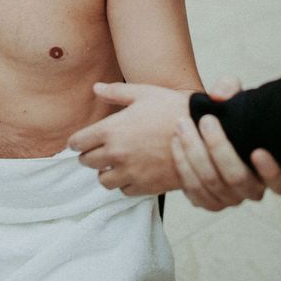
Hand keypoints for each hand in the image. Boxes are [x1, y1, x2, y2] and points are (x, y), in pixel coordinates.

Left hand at [67, 82, 191, 195]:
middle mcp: (117, 154)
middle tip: (97, 150)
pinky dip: (125, 183)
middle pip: (87, 162)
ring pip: (104, 180)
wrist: (203, 134)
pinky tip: (132, 172)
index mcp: (111, 130)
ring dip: (106, 171)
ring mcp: (131, 172)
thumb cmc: (171, 108)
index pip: (78, 142)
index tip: (79, 141)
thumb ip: (115, 92)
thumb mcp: (142, 93)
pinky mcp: (147, 186)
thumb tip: (95, 88)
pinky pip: (125, 191)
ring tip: (115, 162)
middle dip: (89, 155)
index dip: (76, 141)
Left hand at [172, 77, 280, 210]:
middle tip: (205, 120)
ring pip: (211, 182)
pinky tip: (176, 142)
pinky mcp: (205, 200)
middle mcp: (252, 189)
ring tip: (182, 124)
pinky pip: (193, 190)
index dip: (271, 172)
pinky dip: (182, 165)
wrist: (199, 126)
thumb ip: (229, 88)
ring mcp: (229, 198)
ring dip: (194, 152)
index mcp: (270, 170)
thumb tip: (218, 96)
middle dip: (219, 148)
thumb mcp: (232, 96)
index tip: (257, 150)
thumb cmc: (226, 114)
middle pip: (237, 179)